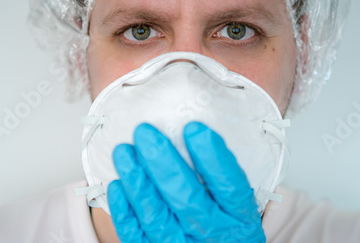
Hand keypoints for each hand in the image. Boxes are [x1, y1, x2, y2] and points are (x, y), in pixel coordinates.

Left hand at [107, 122, 265, 242]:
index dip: (212, 158)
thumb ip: (225, 175)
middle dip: (163, 163)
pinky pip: (137, 237)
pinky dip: (125, 212)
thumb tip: (196, 131)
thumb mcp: (239, 204)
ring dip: (138, 183)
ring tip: (124, 152)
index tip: (193, 128)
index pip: (230, 187)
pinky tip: (118, 185)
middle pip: (188, 200)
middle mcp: (215, 236)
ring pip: (157, 217)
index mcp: (241, 219)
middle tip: (145, 133)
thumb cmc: (227, 223)